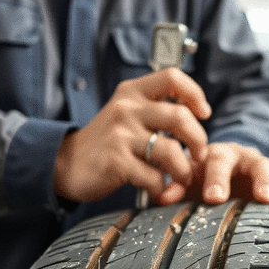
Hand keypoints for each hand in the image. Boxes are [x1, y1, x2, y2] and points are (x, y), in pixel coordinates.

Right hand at [53, 68, 210, 202]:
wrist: (65, 164)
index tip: (204, 113)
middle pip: (180, 117)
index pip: (172, 78)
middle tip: (199, 155)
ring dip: (184, 171)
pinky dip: (163, 189)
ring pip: (171, 151)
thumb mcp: (126, 114)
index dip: (195, 94)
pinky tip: (159, 191)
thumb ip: (154, 110)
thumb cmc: (105, 142)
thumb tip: (196, 117)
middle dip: (199, 141)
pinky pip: (154, 177)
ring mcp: (121, 135)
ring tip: (181, 179)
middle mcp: (127, 108)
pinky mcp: (116, 161)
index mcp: (132, 92)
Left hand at [154, 142, 268, 205]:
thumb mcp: (185, 183)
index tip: (211, 198)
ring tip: (268, 199)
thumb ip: (174, 187)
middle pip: (241, 161)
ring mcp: (258, 166)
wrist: (218, 175)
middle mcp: (238, 156)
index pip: (214, 160)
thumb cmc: (199, 181)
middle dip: (243, 179)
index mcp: (213, 154)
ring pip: (268, 167)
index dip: (213, 178)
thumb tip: (163, 195)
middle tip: (244, 197)